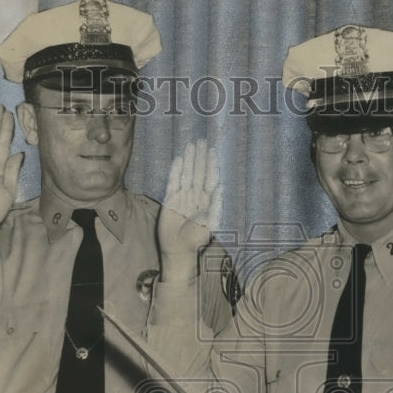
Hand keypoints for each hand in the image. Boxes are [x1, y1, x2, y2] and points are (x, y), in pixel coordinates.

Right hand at [158, 139, 221, 282]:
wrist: (179, 250)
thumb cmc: (197, 240)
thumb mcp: (211, 224)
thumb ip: (216, 206)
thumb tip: (222, 187)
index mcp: (207, 201)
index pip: (210, 179)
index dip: (211, 165)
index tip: (213, 151)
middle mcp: (195, 196)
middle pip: (198, 172)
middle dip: (200, 157)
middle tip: (202, 141)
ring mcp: (182, 197)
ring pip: (186, 174)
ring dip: (189, 160)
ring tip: (191, 145)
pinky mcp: (170, 200)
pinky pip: (173, 182)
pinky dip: (176, 171)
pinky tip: (179, 160)